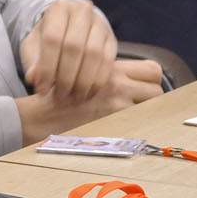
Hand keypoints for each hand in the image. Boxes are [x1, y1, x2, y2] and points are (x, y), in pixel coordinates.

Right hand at [14, 59, 166, 141]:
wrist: (40, 115)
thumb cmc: (59, 95)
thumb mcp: (83, 73)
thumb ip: (106, 74)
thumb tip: (130, 83)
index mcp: (111, 68)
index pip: (152, 69)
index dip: (151, 80)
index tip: (142, 86)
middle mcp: (117, 84)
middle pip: (157, 90)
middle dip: (152, 98)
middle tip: (139, 104)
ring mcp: (115, 105)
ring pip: (150, 109)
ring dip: (144, 113)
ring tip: (130, 116)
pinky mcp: (110, 124)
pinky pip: (135, 126)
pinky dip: (132, 128)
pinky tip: (121, 129)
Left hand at [20, 0, 117, 98]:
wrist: (68, 29)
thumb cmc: (48, 39)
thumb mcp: (34, 47)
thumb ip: (32, 62)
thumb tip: (34, 78)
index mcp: (58, 8)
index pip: (52, 38)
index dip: (47, 67)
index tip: (42, 90)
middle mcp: (82, 11)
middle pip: (74, 46)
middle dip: (66, 76)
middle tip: (60, 96)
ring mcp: (100, 23)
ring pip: (94, 54)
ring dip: (83, 81)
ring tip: (74, 98)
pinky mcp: (112, 38)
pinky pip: (108, 61)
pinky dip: (98, 80)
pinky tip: (88, 93)